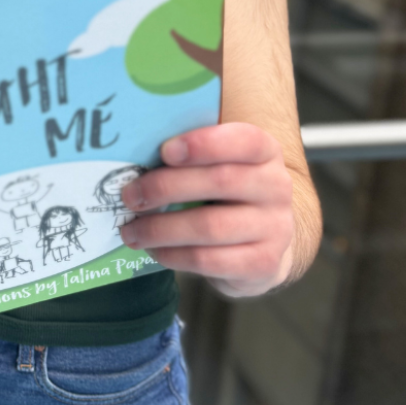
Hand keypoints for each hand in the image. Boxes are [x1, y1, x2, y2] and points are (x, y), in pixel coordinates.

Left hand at [118, 122, 294, 296]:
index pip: (244, 140)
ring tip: (131, 231)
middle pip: (219, 181)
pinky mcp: (263, 264)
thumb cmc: (225, 192)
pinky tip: (155, 250)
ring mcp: (275, 228)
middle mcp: (276, 187)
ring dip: (161, 228)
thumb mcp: (216, 164)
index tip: (165, 151)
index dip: (204, 144)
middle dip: (165, 187)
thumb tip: (134, 150)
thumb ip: (188, 154)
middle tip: (129, 196)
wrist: (261, 242)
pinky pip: (210, 260)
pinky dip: (174, 255)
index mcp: (264, 151)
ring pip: (210, 226)